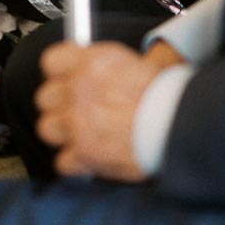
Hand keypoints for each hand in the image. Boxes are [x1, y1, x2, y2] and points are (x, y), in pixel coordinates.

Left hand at [35, 40, 183, 180]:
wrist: (180, 126)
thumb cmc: (165, 96)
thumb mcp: (134, 64)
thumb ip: (100, 66)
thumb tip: (87, 67)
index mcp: (92, 62)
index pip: (51, 61)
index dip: (59, 72)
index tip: (66, 78)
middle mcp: (79, 90)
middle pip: (44, 97)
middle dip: (59, 105)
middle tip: (77, 109)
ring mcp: (78, 123)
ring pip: (47, 128)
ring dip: (63, 133)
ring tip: (83, 134)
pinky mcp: (84, 155)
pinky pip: (62, 162)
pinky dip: (76, 164)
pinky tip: (91, 156)